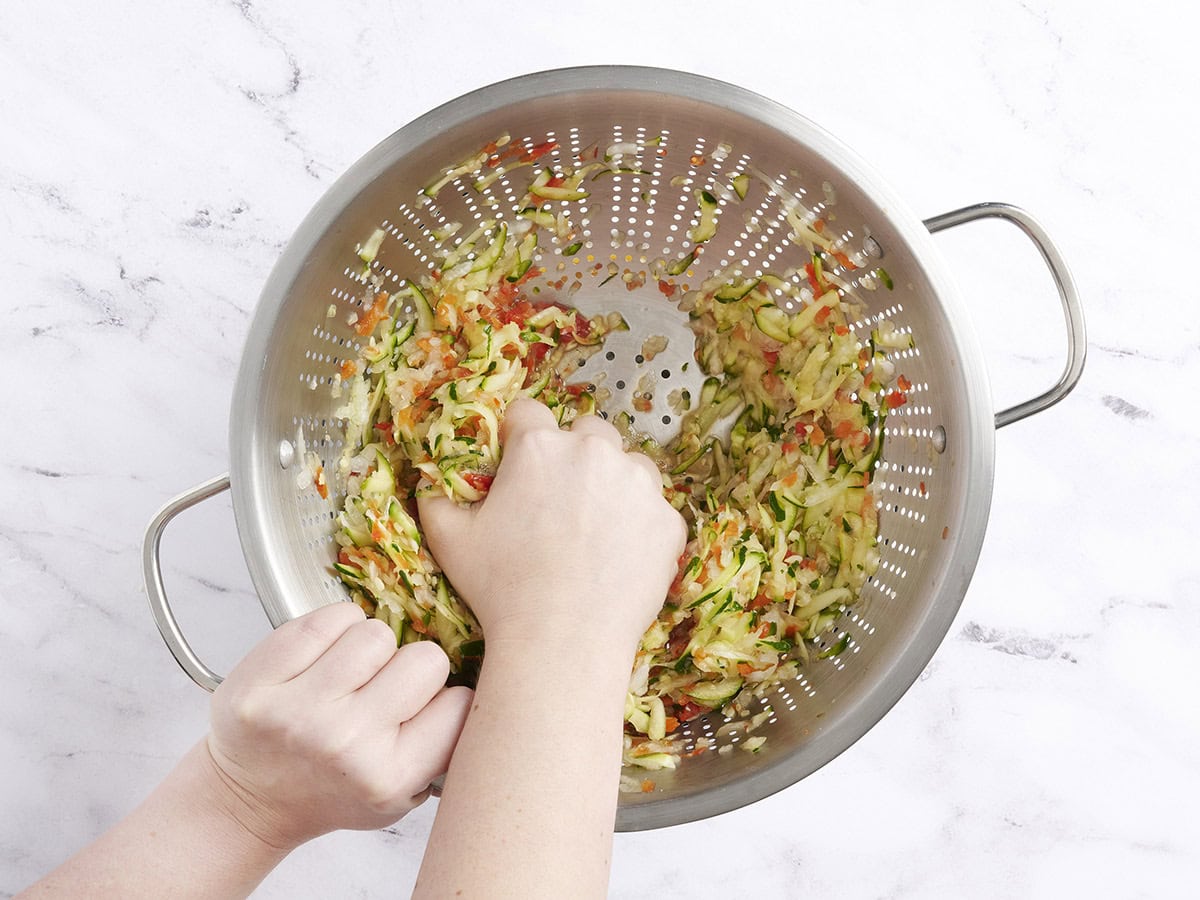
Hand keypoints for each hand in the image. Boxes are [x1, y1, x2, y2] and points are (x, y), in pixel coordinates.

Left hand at [206, 602, 471, 849]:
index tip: (426, 709)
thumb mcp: (403, 793)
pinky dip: (333, 629)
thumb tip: (486, 678)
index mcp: (390, 777)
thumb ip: (444, 745)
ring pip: (377, 632)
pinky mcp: (261, 680)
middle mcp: (347, 744)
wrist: (249, 800)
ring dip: (370, 647)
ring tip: (350, 674)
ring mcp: (299, 710)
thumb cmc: (333, 789)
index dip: (447, 699)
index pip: (462, 703)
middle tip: (385, 689)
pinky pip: (329, 618)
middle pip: (426, 659)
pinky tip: (323, 658)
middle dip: (411, 668)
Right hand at [417, 399, 686, 653]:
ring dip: (613, 483)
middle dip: (574, 454)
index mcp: (538, 447)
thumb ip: (435, 500)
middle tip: (560, 500)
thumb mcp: (449, 541)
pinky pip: (655, 508)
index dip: (519, 436)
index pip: (527, 412)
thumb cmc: (500, 589)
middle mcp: (593, 451)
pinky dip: (640, 524)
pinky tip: (618, 556)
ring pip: (628, 464)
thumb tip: (428, 483)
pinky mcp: (667, 520)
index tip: (518, 463)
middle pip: (586, 431)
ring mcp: (638, 484)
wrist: (563, 641)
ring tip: (594, 527)